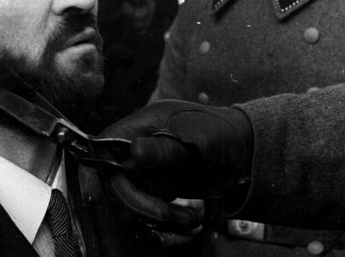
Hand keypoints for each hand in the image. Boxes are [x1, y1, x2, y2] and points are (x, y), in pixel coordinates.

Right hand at [98, 100, 253, 230]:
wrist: (247, 153)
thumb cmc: (225, 135)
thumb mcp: (200, 141)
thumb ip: (167, 149)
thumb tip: (134, 151)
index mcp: (143, 124)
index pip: (105, 146)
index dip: (97, 171)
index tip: (97, 197)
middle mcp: (139, 144)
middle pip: (115, 177)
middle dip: (138, 202)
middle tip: (166, 215)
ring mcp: (147, 166)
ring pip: (131, 196)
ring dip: (156, 215)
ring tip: (188, 219)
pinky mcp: (156, 184)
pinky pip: (148, 206)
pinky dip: (165, 218)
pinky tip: (189, 218)